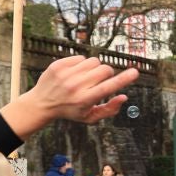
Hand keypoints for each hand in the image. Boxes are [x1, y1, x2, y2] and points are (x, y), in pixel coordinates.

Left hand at [0, 56, 140, 137]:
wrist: (41, 103)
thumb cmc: (70, 111)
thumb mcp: (89, 117)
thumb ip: (109, 110)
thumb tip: (124, 97)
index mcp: (85, 100)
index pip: (108, 87)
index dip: (124, 79)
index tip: (135, 72)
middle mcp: (75, 86)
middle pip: (105, 69)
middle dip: (107, 74)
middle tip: (99, 82)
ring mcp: (66, 74)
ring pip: (94, 61)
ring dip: (94, 69)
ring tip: (85, 78)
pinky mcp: (58, 65)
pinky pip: (81, 57)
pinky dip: (82, 64)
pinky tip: (74, 74)